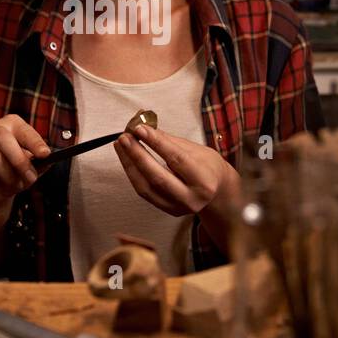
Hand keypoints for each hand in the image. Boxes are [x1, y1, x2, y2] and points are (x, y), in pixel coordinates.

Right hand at [0, 115, 50, 206]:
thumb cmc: (14, 170)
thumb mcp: (31, 165)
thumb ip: (40, 162)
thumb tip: (49, 160)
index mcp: (12, 124)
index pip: (24, 131)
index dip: (35, 142)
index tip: (45, 154)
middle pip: (5, 140)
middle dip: (20, 162)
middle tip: (30, 178)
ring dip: (9, 179)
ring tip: (14, 186)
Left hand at [114, 123, 240, 218]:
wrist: (217, 190)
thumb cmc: (206, 165)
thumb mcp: (195, 149)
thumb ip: (169, 140)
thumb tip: (143, 126)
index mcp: (204, 181)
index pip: (176, 159)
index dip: (156, 143)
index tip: (140, 127)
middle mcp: (192, 198)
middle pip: (158, 177)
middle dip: (137, 155)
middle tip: (125, 136)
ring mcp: (178, 208)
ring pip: (146, 187)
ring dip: (129, 164)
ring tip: (121, 144)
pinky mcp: (167, 210)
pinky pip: (144, 192)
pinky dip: (133, 174)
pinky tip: (126, 158)